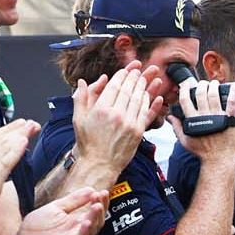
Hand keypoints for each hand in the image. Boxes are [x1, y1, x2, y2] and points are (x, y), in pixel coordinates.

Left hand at [11, 186, 106, 234]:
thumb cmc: (37, 227)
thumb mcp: (56, 208)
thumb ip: (73, 200)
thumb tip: (91, 189)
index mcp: (77, 222)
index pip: (95, 212)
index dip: (101, 202)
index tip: (103, 192)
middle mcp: (79, 233)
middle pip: (97, 221)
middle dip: (101, 208)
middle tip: (101, 196)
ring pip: (90, 231)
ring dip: (95, 218)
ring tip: (97, 206)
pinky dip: (83, 233)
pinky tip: (86, 223)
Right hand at [72, 64, 157, 180]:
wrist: (99, 164)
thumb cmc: (88, 142)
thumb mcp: (78, 118)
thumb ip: (81, 98)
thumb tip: (83, 81)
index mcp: (101, 109)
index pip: (114, 86)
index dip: (122, 75)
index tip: (126, 70)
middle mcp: (117, 114)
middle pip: (128, 90)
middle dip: (134, 78)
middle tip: (139, 70)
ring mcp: (129, 123)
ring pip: (139, 100)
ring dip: (144, 87)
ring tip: (146, 79)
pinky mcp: (138, 132)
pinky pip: (147, 114)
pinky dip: (152, 103)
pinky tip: (156, 96)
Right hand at [170, 82, 234, 160]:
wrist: (218, 160)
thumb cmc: (203, 152)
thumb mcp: (185, 141)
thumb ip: (176, 127)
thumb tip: (170, 116)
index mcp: (193, 120)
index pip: (185, 99)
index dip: (185, 89)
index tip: (187, 83)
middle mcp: (205, 116)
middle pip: (200, 94)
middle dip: (201, 85)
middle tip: (203, 83)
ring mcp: (218, 117)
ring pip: (214, 95)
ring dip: (214, 86)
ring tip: (214, 83)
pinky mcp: (230, 119)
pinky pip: (232, 103)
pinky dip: (233, 93)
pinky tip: (234, 87)